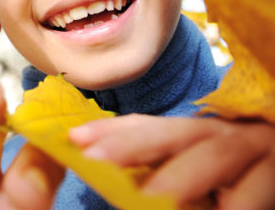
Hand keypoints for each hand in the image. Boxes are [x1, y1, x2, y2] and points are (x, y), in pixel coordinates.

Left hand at [70, 114, 274, 209]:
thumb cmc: (236, 187)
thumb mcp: (195, 178)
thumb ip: (157, 176)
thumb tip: (105, 180)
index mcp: (198, 135)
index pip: (148, 126)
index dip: (110, 130)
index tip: (73, 139)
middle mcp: (226, 135)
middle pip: (176, 132)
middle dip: (133, 144)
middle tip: (96, 160)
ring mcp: (260, 151)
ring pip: (218, 153)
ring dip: (183, 176)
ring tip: (152, 197)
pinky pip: (258, 188)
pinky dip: (236, 202)